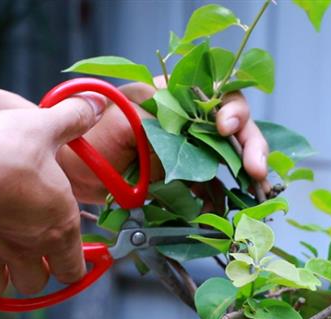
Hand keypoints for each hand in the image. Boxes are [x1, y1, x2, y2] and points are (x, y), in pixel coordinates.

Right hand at [0, 95, 105, 295]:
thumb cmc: (5, 154)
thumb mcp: (46, 127)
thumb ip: (74, 118)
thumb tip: (98, 104)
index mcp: (58, 229)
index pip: (74, 271)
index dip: (74, 266)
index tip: (70, 257)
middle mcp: (26, 249)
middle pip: (35, 284)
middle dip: (35, 274)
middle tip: (32, 253)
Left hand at [57, 78, 268, 202]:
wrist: (74, 172)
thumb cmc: (90, 138)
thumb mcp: (121, 120)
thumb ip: (157, 121)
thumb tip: (190, 133)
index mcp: (176, 96)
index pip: (219, 95)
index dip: (232, 109)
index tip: (225, 129)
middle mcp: (189, 122)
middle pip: (234, 128)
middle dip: (251, 146)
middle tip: (256, 170)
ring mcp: (190, 152)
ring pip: (229, 159)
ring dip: (246, 175)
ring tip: (254, 191)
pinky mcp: (185, 179)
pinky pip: (212, 187)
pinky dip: (221, 199)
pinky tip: (223, 210)